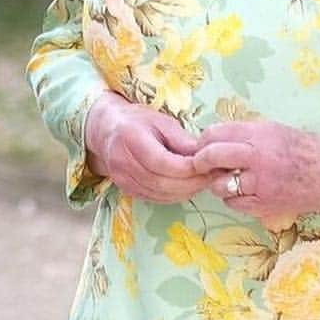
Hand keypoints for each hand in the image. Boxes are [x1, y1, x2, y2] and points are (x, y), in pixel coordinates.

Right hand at [84, 92, 210, 203]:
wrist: (107, 129)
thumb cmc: (137, 121)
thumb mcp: (161, 121)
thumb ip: (181, 139)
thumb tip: (205, 156)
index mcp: (130, 137)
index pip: (163, 162)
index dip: (188, 169)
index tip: (210, 166)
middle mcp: (122, 161)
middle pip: (162, 183)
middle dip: (191, 183)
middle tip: (212, 177)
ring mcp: (121, 178)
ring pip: (160, 194)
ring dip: (185, 192)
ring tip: (202, 182)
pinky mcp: (125, 189)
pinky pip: (154, 198)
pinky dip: (174, 196)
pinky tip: (186, 186)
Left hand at [193, 120, 319, 223]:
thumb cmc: (302, 148)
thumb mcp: (271, 130)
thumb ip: (242, 133)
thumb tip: (212, 138)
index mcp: (256, 135)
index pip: (214, 133)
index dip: (203, 140)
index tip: (201, 144)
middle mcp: (256, 158)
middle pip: (211, 156)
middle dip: (200, 160)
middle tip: (200, 163)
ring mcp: (260, 184)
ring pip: (219, 185)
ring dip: (217, 182)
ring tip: (227, 178)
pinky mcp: (266, 206)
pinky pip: (235, 204)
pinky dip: (233, 199)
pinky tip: (243, 192)